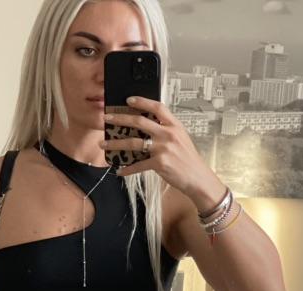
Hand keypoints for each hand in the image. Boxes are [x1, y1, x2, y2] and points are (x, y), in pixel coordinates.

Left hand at [102, 95, 221, 204]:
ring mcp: (163, 149)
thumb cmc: (188, 159)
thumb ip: (167, 130)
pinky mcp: (159, 164)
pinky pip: (138, 165)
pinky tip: (120, 171)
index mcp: (174, 125)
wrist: (198, 178)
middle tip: (107, 119)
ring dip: (116, 143)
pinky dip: (127, 169)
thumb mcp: (181, 138)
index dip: (142, 101)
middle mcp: (168, 134)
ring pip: (133, 143)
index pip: (157, 107)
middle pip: (140, 122)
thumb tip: (149, 126)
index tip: (128, 100)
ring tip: (104, 144)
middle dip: (120, 119)